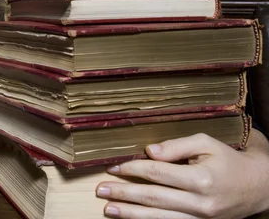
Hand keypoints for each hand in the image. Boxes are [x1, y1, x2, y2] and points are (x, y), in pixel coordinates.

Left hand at [95, 130, 268, 218]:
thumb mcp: (206, 143)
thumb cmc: (228, 160)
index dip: (133, 169)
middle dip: (124, 194)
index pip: (158, 173)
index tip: (113, 167)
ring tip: (108, 209)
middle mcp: (199, 202)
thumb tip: (148, 151)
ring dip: (130, 214)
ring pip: (158, 217)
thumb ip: (176, 146)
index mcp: (201, 179)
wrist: (257, 187)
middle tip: (101, 190)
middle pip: (154, 198)